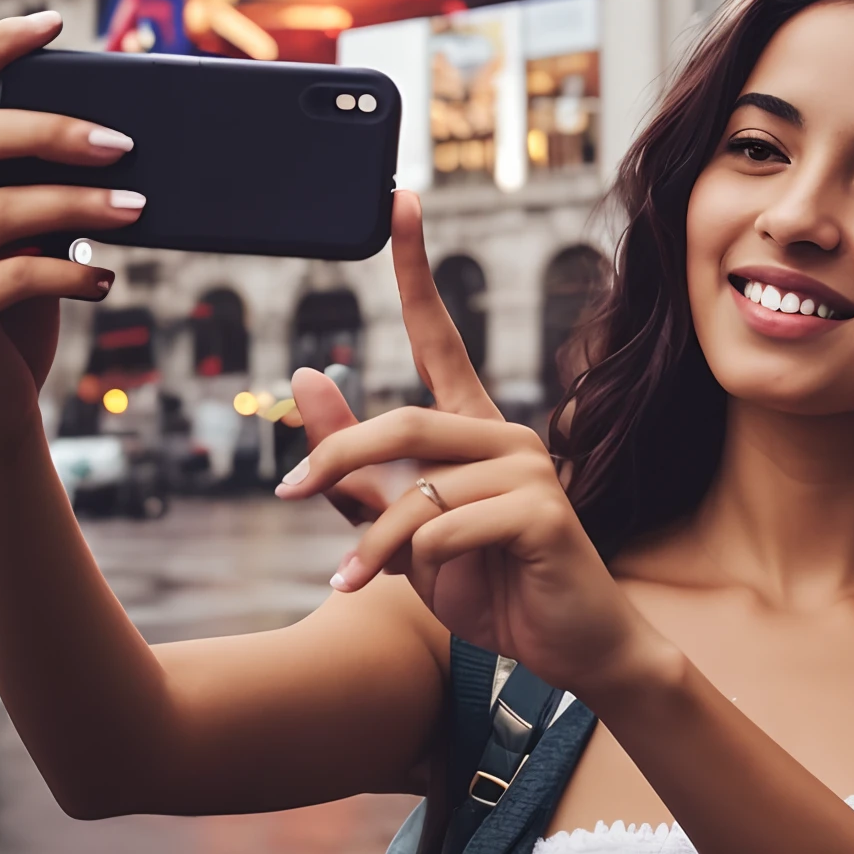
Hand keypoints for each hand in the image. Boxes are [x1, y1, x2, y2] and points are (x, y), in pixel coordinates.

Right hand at [0, 13, 145, 457]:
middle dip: (53, 130)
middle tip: (124, 143)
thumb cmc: (31, 304)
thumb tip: (143, 146)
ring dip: (80, 204)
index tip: (54, 20)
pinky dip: (72, 275)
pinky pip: (15, 277)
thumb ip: (70, 190)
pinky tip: (106, 282)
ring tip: (138, 209)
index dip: (0, 44)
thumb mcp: (51, 238)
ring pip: (4, 207)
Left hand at [277, 193, 649, 698]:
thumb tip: (305, 375)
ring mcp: (533, 468)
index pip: (441, 337)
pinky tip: (437, 594)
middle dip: (338, 458)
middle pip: (403, 421)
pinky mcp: (545, 511)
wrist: (566, 652)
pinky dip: (417, 566)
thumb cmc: (487, 586)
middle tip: (287, 492)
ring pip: (417, 490)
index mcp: (476, 430)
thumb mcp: (401, 531)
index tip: (400, 200)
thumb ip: (354, 465)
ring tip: (355, 584)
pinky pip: (446, 526)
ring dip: (374, 547)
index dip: (418, 269)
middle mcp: (509, 434)